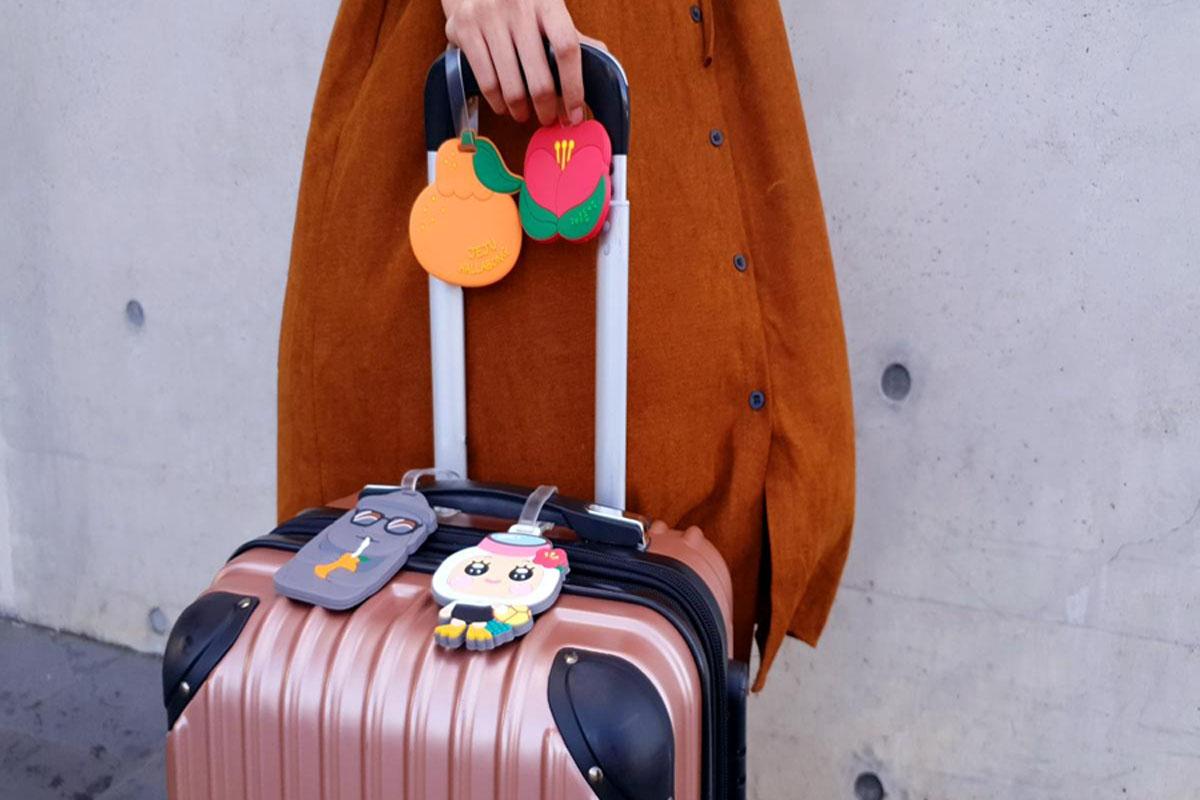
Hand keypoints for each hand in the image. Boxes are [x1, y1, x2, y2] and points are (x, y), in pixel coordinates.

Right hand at [442, 0, 603, 125]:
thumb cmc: (517, 1)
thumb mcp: (546, 8)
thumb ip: (568, 34)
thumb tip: (602, 60)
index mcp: (547, 2)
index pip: (567, 49)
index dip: (574, 87)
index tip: (574, 112)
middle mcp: (518, 7)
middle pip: (539, 78)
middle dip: (546, 109)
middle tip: (548, 118)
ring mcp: (489, 18)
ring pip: (511, 86)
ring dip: (521, 110)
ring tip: (524, 115)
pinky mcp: (464, 30)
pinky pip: (486, 81)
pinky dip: (498, 102)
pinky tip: (504, 106)